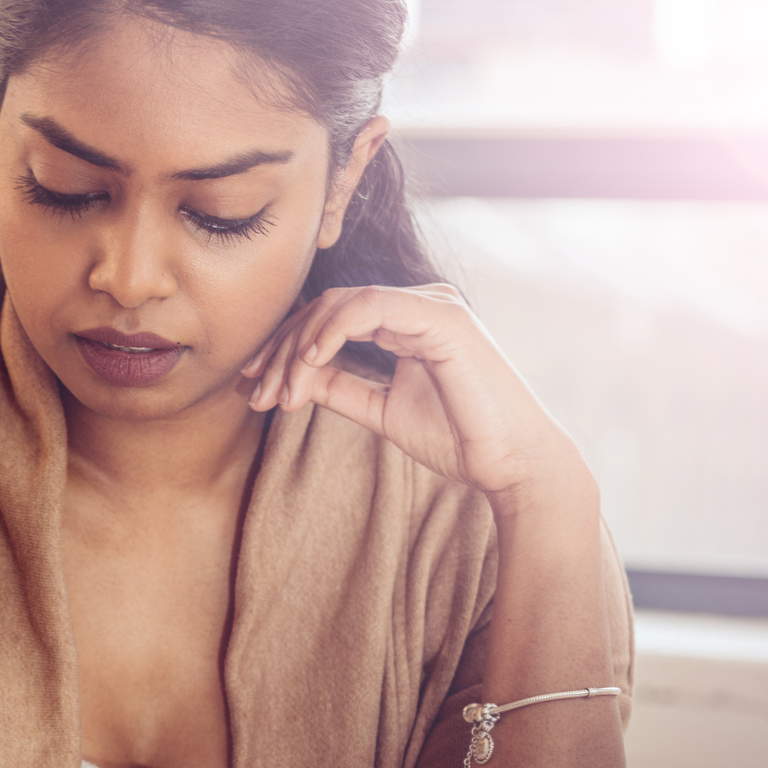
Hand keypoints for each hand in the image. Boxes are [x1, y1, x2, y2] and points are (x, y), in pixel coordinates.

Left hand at [242, 284, 587, 503]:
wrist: (511, 462)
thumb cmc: (457, 437)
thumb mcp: (381, 410)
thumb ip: (340, 387)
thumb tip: (294, 378)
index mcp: (406, 322)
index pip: (329, 319)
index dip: (285, 349)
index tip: (255, 388)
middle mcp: (418, 304)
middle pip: (326, 308)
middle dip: (282, 350)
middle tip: (256, 393)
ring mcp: (431, 305)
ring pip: (340, 304)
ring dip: (299, 347)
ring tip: (280, 390)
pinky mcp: (442, 316)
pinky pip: (372, 307)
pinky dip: (332, 330)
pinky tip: (310, 362)